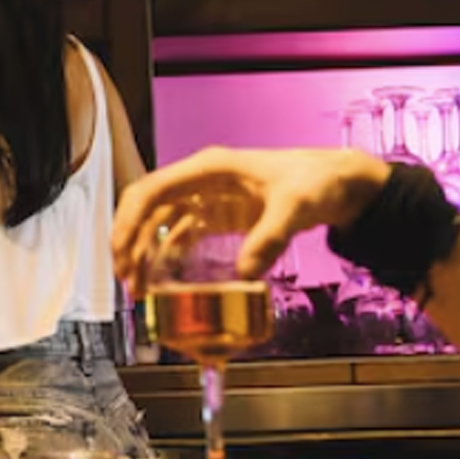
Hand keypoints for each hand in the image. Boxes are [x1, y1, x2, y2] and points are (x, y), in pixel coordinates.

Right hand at [111, 148, 391, 286]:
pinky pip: (181, 237)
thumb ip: (269, 239)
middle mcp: (200, 182)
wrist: (338, 184)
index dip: (128, 222)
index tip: (121, 255)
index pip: (151, 191)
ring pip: (160, 225)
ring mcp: (207, 199)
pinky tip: (165, 282)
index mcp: (208, 169)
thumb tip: (245, 277)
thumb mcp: (294, 208)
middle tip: (128, 284)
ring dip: (145, 254)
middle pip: (147, 210)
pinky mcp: (219, 217)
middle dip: (130, 244)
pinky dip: (168, 258)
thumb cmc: (315, 182)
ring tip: (140, 289)